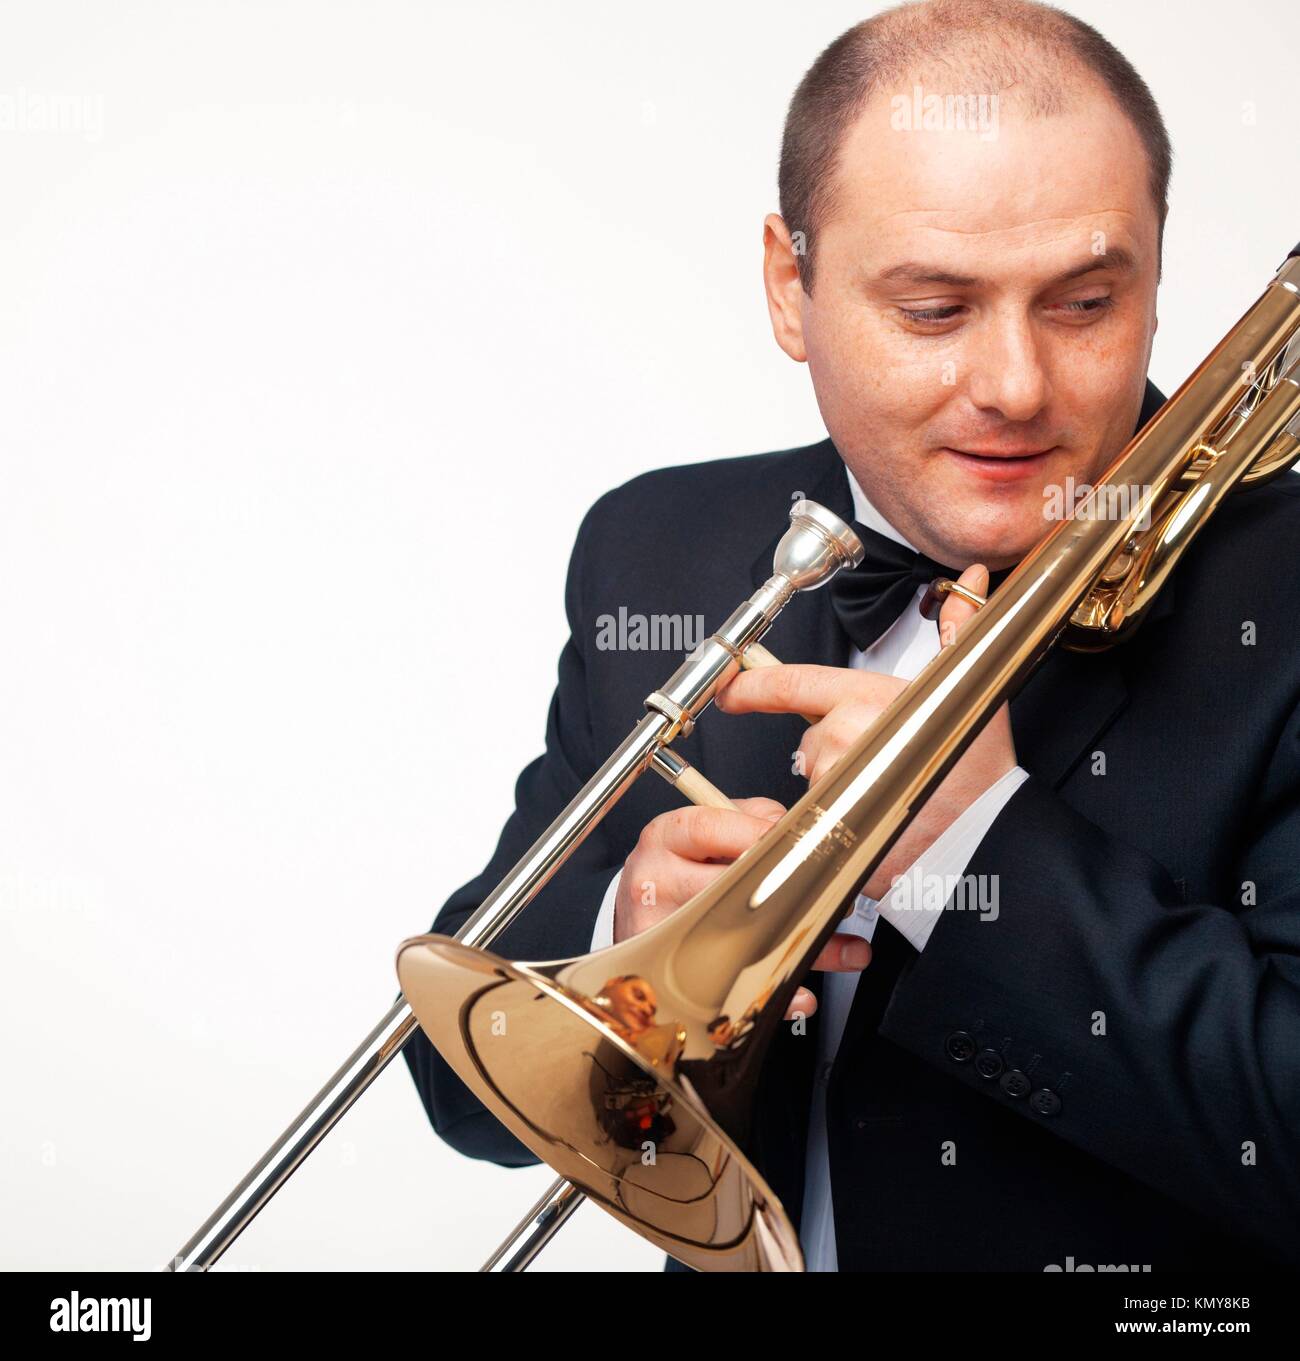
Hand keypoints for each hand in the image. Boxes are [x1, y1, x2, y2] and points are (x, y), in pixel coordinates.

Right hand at [613, 797, 870, 1018]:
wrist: (636, 907)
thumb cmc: (677, 865)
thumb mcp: (701, 829)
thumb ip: (749, 817)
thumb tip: (799, 829)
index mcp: (665, 837)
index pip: (712, 829)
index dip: (763, 836)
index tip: (804, 846)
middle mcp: (657, 880)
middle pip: (732, 887)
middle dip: (795, 892)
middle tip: (839, 896)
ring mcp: (663, 929)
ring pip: (741, 939)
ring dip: (803, 947)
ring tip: (843, 947)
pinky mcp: (671, 972)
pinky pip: (730, 988)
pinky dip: (772, 994)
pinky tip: (800, 994)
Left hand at [715, 564, 1016, 903]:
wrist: (984, 836)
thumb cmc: (977, 769)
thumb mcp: (968, 687)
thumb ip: (957, 629)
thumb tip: (968, 583)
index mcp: (869, 697)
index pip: (792, 683)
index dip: (752, 687)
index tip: (730, 691)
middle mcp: (846, 735)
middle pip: (811, 737)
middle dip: (835, 746)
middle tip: (883, 758)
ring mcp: (836, 780)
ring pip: (816, 775)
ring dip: (839, 781)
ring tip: (887, 786)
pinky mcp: (832, 822)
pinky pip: (818, 812)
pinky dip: (839, 814)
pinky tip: (874, 813)